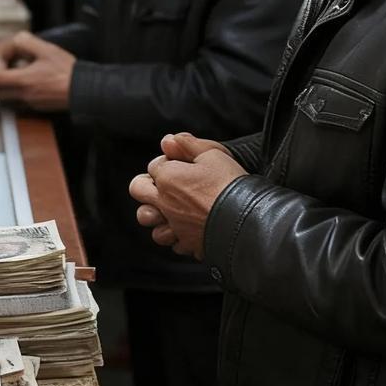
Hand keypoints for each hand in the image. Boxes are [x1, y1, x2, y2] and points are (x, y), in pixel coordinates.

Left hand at [0, 32, 74, 111]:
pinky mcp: (35, 106)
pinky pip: (16, 101)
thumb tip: (13, 42)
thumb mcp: (47, 50)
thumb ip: (26, 43)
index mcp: (22, 80)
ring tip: (16, 70)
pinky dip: (15, 91)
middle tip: (6, 63)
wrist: (84, 90)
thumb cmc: (67, 71)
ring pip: (4, 96)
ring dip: (4, 84)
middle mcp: (21, 94)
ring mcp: (28, 103)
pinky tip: (27, 79)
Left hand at [128, 132, 244, 258]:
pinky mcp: (187, 243)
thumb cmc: (231, 185)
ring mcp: (174, 225)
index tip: (185, 165)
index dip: (169, 162)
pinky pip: (172, 241)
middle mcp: (164, 202)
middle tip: (167, 184)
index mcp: (167, 178)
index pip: (154, 165)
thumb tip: (167, 141)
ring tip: (174, 209)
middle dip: (148, 184)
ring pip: (148, 220)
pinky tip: (191, 228)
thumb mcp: (214, 154)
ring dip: (158, 213)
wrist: (249, 221)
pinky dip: (179, 236)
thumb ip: (188, 144)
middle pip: (137, 189)